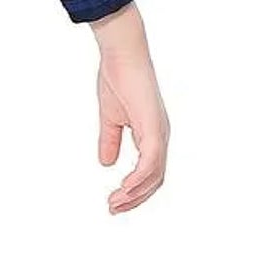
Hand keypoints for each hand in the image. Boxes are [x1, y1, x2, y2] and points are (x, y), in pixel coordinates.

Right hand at [93, 1, 168, 214]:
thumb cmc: (117, 79)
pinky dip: (138, 179)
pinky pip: (150, 162)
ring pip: (154, 175)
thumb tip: (106, 164)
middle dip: (135, 198)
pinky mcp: (154, 128)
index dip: (133, 190)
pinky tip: (124, 188)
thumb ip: (109, 140)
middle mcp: (160, 136)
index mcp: (151, 134)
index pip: (149, 172)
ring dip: (135, 193)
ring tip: (115, 203)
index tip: (114, 202)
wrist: (122, 56)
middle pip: (155, 179)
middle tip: (113, 209)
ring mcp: (159, 133)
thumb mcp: (110, 118)